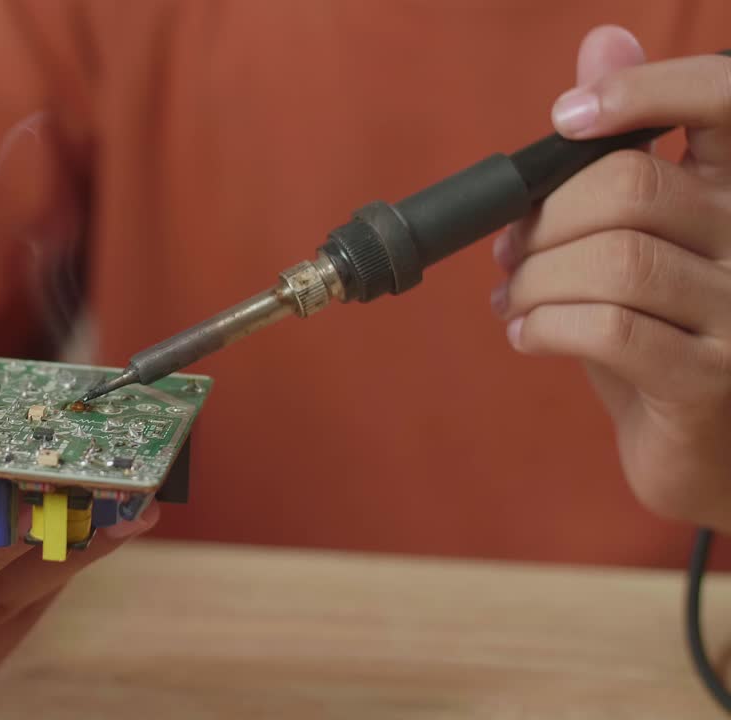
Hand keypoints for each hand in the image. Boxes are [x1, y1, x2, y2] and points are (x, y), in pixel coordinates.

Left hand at [492, 26, 730, 529]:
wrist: (698, 450)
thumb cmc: (661, 335)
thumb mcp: (639, 239)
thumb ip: (619, 151)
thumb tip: (602, 41)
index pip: (726, 101)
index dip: (647, 88)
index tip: (568, 116)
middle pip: (632, 187)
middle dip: (544, 218)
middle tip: (508, 252)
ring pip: (612, 260)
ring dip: (534, 279)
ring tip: (513, 301)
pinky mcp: (710, 381)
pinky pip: (607, 328)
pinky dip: (544, 326)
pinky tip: (527, 337)